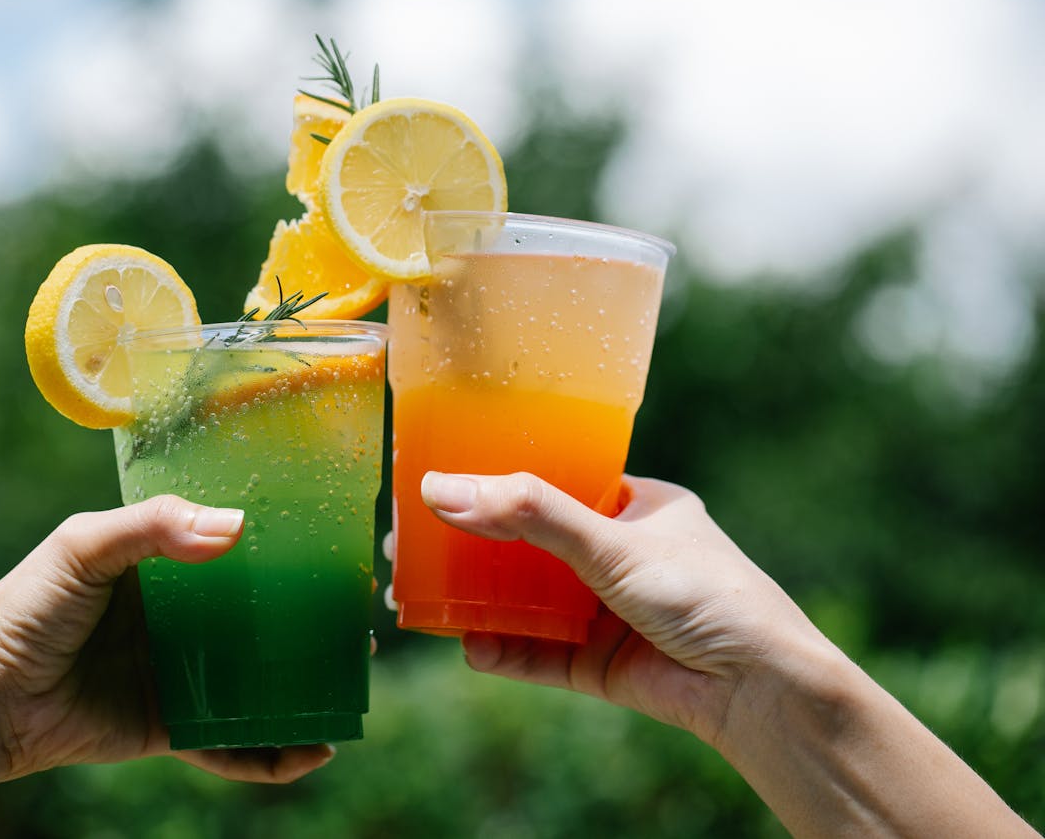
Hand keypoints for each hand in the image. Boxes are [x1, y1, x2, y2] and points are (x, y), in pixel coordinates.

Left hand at [0, 494, 335, 783]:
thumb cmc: (25, 611)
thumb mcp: (83, 547)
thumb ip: (153, 528)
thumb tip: (236, 528)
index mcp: (165, 568)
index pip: (237, 554)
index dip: (285, 555)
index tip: (335, 555)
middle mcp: (180, 622)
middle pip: (260, 622)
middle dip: (310, 627)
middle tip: (358, 628)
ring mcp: (179, 677)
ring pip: (255, 684)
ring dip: (302, 690)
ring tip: (348, 692)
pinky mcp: (171, 728)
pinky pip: (230, 745)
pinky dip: (270, 755)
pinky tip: (308, 753)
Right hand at [412, 471, 823, 746]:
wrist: (760, 688)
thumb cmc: (707, 594)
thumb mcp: (613, 542)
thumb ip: (530, 515)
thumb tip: (444, 489)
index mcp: (635, 507)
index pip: (555, 483)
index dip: (498, 483)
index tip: (441, 482)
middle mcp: (619, 555)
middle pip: (529, 544)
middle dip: (473, 547)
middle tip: (411, 544)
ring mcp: (608, 610)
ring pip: (528, 600)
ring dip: (479, 600)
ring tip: (419, 597)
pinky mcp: (600, 663)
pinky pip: (539, 653)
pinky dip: (505, 651)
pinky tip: (471, 647)